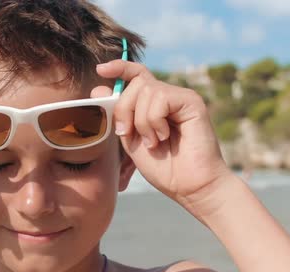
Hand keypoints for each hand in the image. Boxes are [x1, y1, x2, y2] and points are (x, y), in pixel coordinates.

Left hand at [95, 60, 232, 212]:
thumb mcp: (131, 140)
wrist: (189, 186)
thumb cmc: (163, 168)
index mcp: (153, 105)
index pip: (136, 75)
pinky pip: (160, 98)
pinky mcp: (191, 101)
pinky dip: (154, 121)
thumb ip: (117, 116)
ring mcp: (180, 98)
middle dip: (124, 109)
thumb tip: (98, 88)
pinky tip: (165, 137)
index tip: (100, 70)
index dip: (119, 68)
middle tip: (128, 134)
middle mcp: (168, 97)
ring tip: (154, 142)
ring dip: (141, 121)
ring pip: (146, 91)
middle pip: (135, 83)